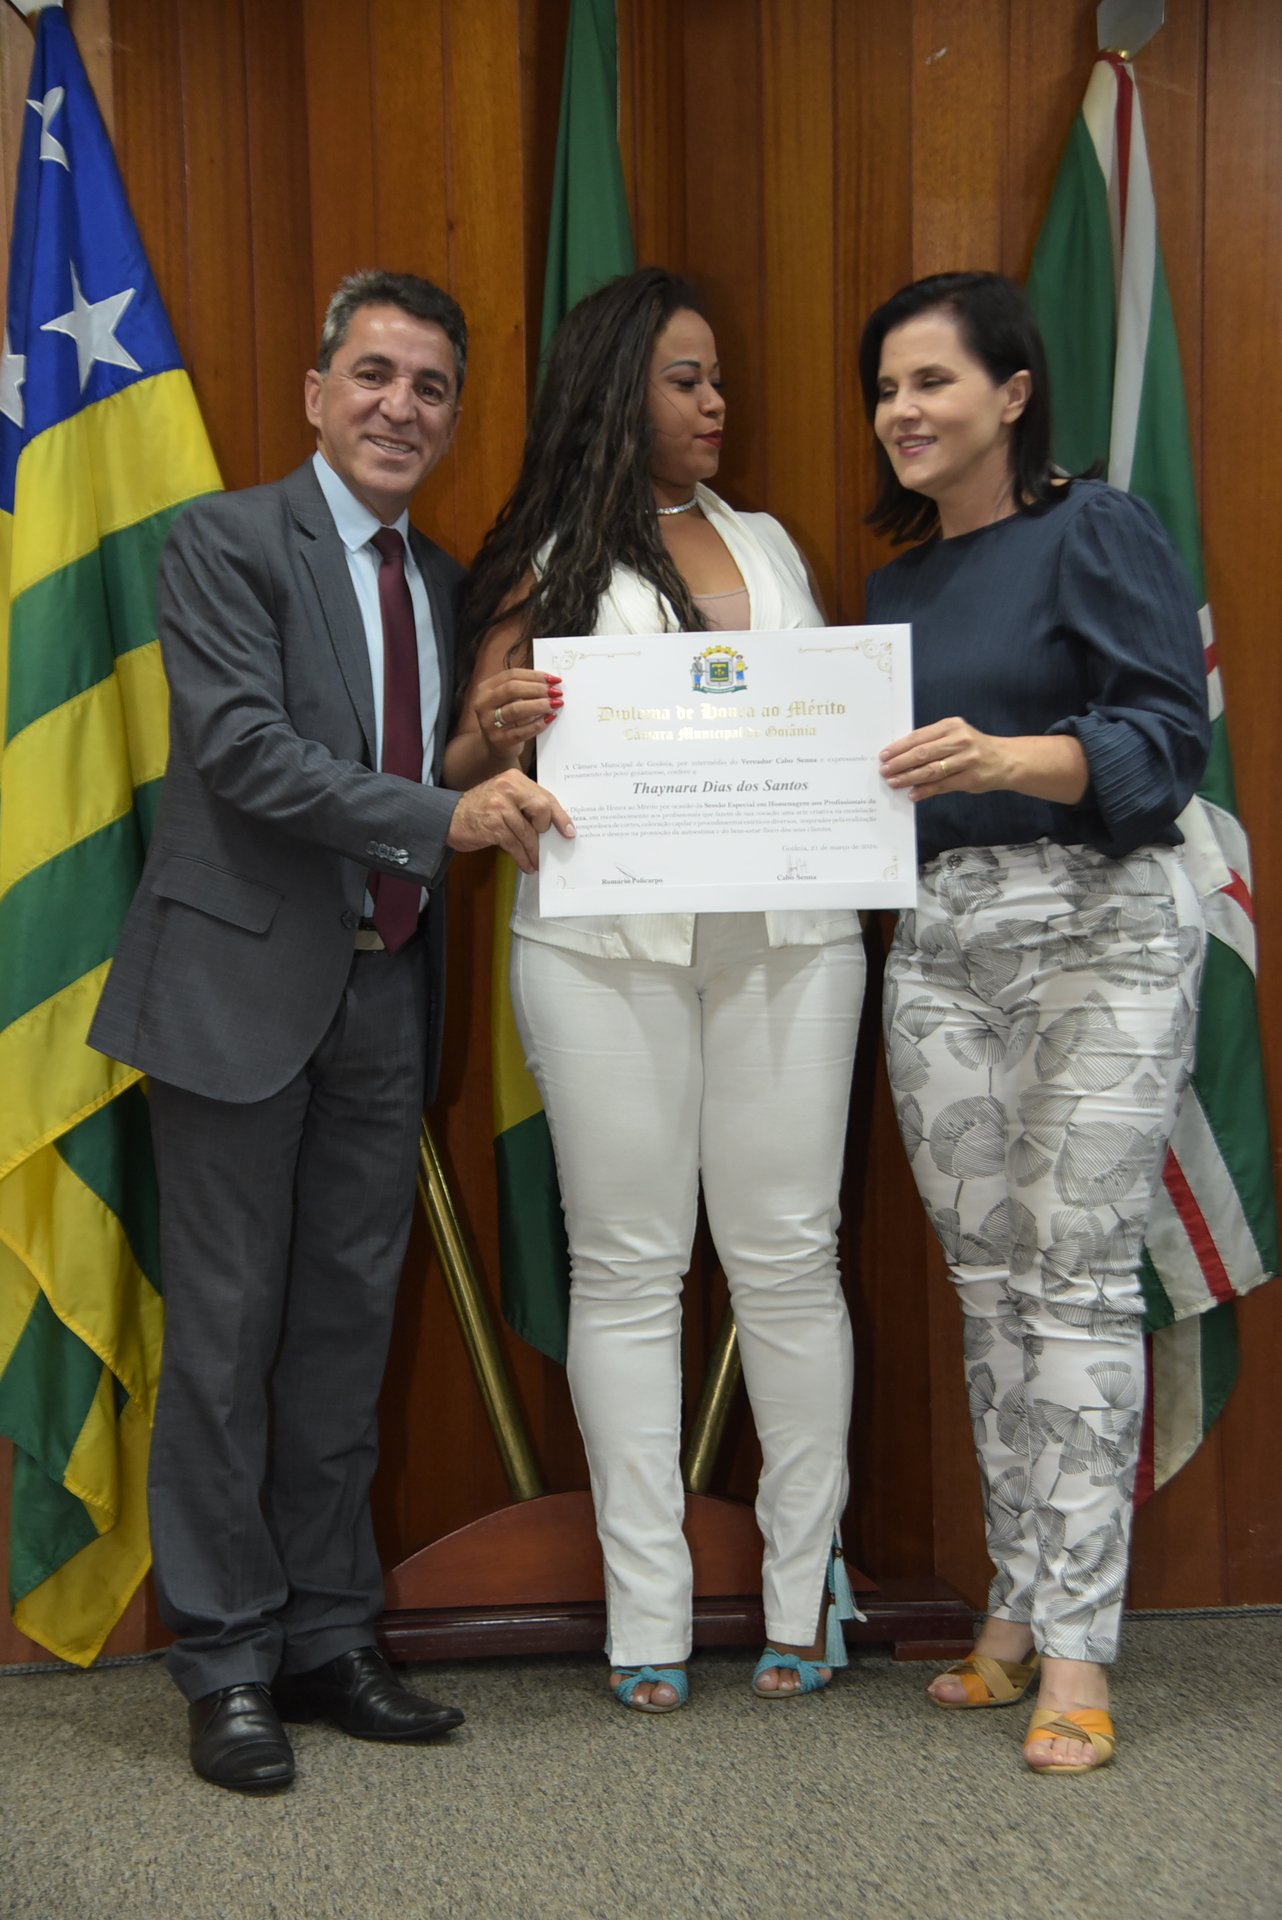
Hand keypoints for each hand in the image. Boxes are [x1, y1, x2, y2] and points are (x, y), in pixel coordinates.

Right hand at [445, 767, 574, 872]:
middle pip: (542, 810)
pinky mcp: (493, 825)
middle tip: (543, 843)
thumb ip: (525, 804)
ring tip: (536, 861)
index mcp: (514, 779)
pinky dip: (523, 858)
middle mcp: (507, 788)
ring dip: (533, 852)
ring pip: (528, 833)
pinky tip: (526, 864)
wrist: (448, 818)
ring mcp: (499, 806)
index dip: (560, 815)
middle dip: (545, 830)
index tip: (569, 831)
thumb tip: (553, 825)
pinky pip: (516, 845)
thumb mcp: (503, 797)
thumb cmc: (480, 810)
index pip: (545, 796)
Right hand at [473, 669, 561, 761]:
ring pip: (516, 709)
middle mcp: (483, 704)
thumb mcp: (509, 700)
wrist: (495, 746)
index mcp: (485, 689)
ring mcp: (489, 723)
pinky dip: (538, 724)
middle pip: (512, 689)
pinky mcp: (499, 740)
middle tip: (556, 692)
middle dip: (537, 689)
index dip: (534, 675)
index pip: (511, 675)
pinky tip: (549, 719)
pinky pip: (521, 731)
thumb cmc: (507, 719)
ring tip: (555, 703)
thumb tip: (550, 681)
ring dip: (539, 705)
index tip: (553, 679)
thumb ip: (524, 688)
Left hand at [879, 717, 1010, 801]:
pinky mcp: (969, 778)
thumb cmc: (974, 747)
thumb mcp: (955, 735)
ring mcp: (965, 759)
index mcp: (951, 726)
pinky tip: (913, 794)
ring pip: (930, 770)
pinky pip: (941, 785)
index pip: (918, 737)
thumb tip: (901, 755)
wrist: (1005, 760)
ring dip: (908, 777)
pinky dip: (924, 790)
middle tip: (884, 771)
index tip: (884, 755)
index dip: (898, 747)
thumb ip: (933, 741)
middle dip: (899, 763)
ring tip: (893, 782)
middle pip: (922, 753)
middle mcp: (959, 740)